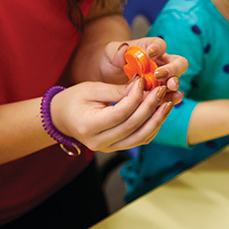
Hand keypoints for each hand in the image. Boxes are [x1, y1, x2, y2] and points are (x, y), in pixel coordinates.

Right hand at [50, 78, 173, 151]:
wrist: (61, 118)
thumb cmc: (73, 100)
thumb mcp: (91, 89)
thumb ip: (117, 90)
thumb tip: (142, 86)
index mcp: (88, 126)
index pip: (119, 113)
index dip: (135, 97)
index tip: (143, 81)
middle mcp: (99, 142)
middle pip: (133, 126)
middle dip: (150, 107)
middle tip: (161, 89)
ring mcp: (108, 148)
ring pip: (140, 137)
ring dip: (157, 120)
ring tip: (167, 102)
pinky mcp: (117, 147)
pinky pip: (139, 140)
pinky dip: (152, 127)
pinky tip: (159, 112)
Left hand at [99, 38, 186, 102]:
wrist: (107, 77)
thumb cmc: (110, 60)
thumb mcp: (110, 54)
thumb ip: (116, 52)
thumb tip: (123, 49)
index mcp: (151, 48)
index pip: (160, 45)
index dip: (158, 48)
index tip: (149, 53)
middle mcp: (161, 62)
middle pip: (177, 63)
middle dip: (172, 69)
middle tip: (159, 75)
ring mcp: (162, 79)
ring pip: (175, 80)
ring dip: (173, 85)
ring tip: (169, 88)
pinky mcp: (159, 93)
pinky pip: (168, 96)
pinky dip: (170, 99)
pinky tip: (170, 102)